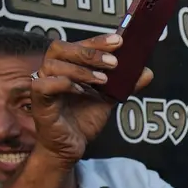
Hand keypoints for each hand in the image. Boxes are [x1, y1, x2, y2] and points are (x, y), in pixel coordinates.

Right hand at [31, 34, 152, 163]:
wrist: (71, 146)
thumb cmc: (83, 118)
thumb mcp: (109, 98)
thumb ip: (125, 84)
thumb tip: (147, 72)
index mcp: (68, 66)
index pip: (78, 44)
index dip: (98, 41)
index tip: (119, 41)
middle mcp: (52, 72)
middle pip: (61, 48)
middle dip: (90, 52)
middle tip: (114, 62)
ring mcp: (43, 86)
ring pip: (52, 65)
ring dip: (81, 70)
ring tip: (103, 80)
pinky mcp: (40, 103)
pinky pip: (43, 85)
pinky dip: (63, 83)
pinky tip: (80, 91)